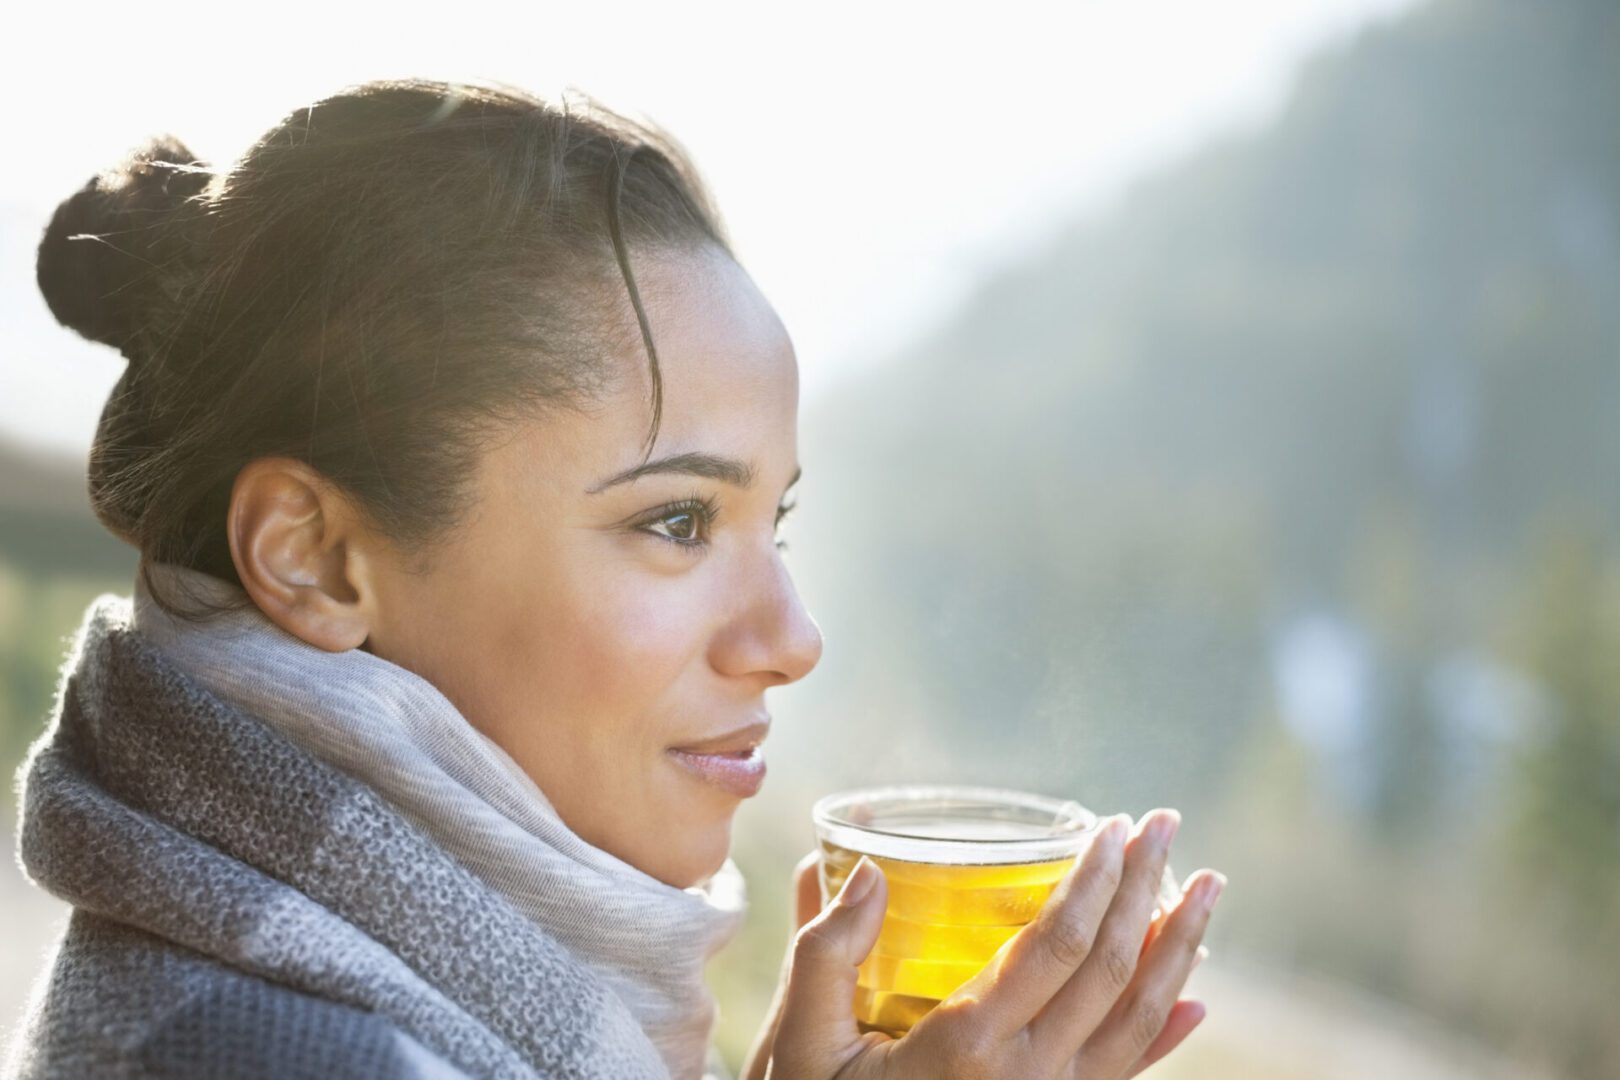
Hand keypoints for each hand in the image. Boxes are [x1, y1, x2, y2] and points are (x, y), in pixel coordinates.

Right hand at [744, 810, 1223, 1079]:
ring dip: (1181, 947)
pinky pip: (1129, 1074)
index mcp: (966, 1046)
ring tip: (1209, 887)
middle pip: (1112, 972)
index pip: (1055, 946)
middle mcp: (1027, 1078)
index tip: (1112, 826)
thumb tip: (866, 874)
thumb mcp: (802, 1044)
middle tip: (1165, 824)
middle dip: (1147, 890)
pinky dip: (1169, 1032)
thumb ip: (825, 955)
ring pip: (1140, 1021)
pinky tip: (1197, 996)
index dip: (1094, 882)